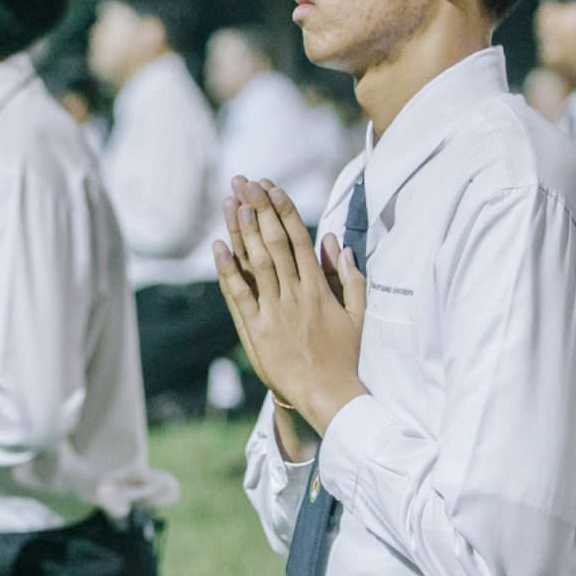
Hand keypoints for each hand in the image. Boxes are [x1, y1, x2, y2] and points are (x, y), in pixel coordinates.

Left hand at [213, 176, 366, 433]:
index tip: (272, 186)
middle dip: (259, 208)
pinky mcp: (255, 330)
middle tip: (244, 181)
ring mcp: (273, 311)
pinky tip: (217, 246)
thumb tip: (338, 243)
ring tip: (231, 201)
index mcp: (319, 288)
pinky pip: (238, 295)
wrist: (327, 393)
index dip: (284, 209)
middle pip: (274, 242)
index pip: (298, 238)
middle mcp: (294, 294)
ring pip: (255, 262)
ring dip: (243, 229)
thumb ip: (350, 277)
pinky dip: (227, 270)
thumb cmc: (345, 357)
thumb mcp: (358, 314)